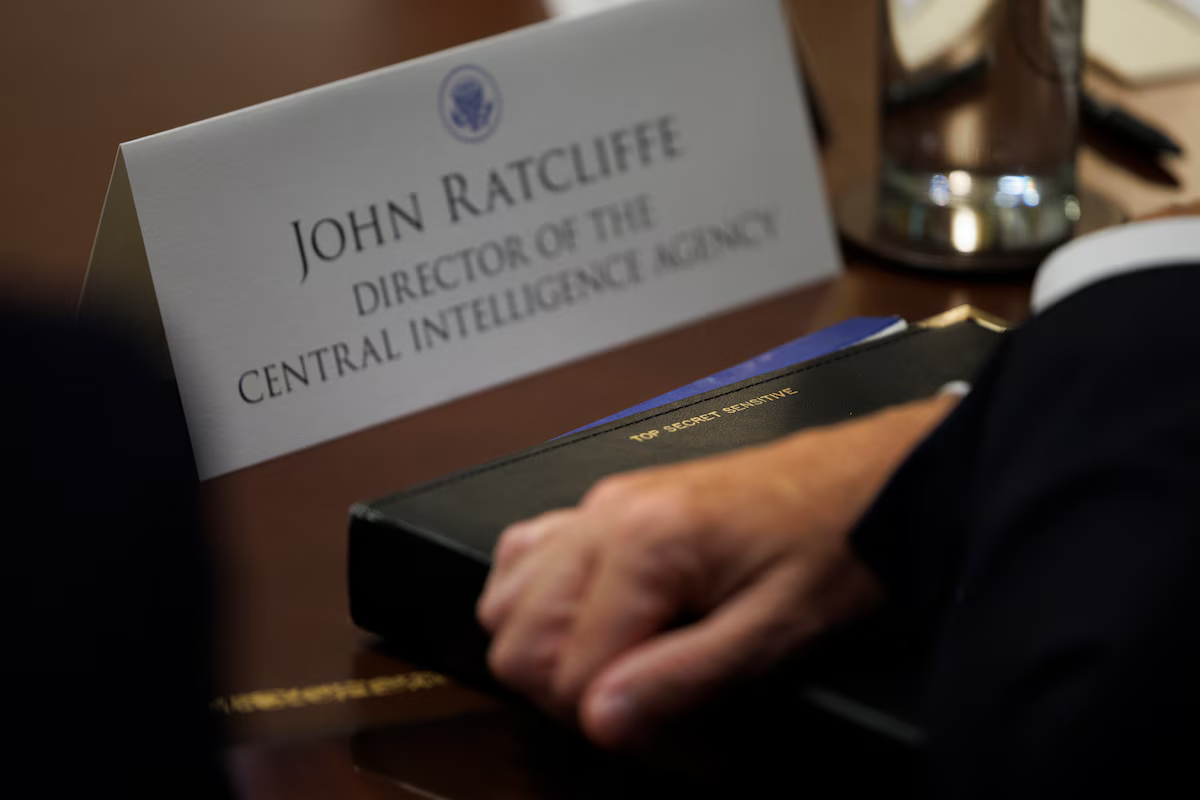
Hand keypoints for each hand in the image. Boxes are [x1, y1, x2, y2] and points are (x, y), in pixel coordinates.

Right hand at [477, 393, 959, 748]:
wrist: (867, 476)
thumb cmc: (835, 540)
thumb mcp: (775, 628)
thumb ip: (683, 678)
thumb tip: (604, 720)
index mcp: (644, 543)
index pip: (566, 672)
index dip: (611, 724)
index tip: (668, 738)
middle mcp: (606, 516)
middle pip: (516, 638)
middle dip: (566, 694)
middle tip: (640, 713)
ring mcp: (602, 504)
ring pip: (505, 596)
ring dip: (540, 650)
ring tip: (613, 673)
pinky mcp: (611, 503)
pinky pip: (528, 550)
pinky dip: (534, 597)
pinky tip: (583, 620)